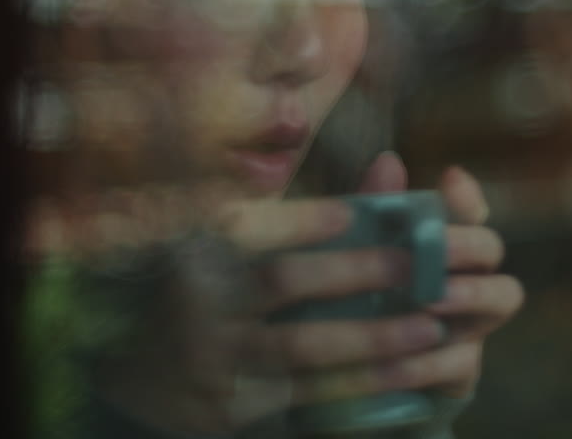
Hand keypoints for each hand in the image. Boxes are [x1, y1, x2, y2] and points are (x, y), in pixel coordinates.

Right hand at [86, 154, 523, 432]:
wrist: (142, 374)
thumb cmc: (208, 288)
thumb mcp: (234, 244)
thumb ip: (306, 210)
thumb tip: (389, 164)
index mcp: (198, 244)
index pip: (252, 225)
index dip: (305, 219)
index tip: (359, 214)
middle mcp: (198, 297)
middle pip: (283, 281)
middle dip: (356, 273)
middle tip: (417, 269)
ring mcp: (211, 356)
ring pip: (300, 347)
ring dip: (371, 340)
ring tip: (429, 330)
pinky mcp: (227, 406)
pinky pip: (302, 395)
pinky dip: (355, 386)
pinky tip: (402, 379)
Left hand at [262, 153, 523, 405]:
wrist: (347, 381)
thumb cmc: (357, 303)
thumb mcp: (353, 258)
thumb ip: (371, 213)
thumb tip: (388, 160)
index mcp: (441, 244)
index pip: (468, 209)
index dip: (466, 194)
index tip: (449, 179)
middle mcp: (467, 276)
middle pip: (492, 247)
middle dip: (468, 244)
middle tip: (436, 247)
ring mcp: (470, 325)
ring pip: (503, 297)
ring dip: (469, 295)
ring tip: (431, 300)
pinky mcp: (460, 372)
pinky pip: (461, 362)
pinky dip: (428, 360)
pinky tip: (395, 360)